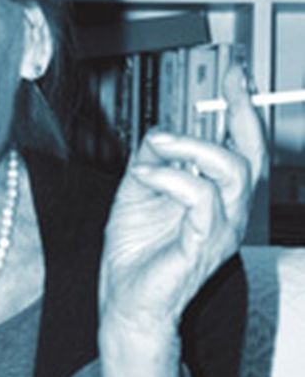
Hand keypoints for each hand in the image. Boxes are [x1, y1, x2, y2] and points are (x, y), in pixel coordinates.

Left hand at [99, 65, 264, 335]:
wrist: (126, 304)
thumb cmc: (136, 257)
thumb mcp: (139, 192)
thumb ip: (153, 160)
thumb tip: (159, 132)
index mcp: (218, 198)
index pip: (242, 147)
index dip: (242, 108)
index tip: (235, 72)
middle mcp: (228, 213)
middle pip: (249, 154)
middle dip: (235, 113)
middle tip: (208, 96)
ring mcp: (219, 230)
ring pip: (230, 170)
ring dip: (190, 148)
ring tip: (157, 148)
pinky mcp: (201, 244)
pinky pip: (201, 198)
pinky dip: (171, 178)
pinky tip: (147, 177)